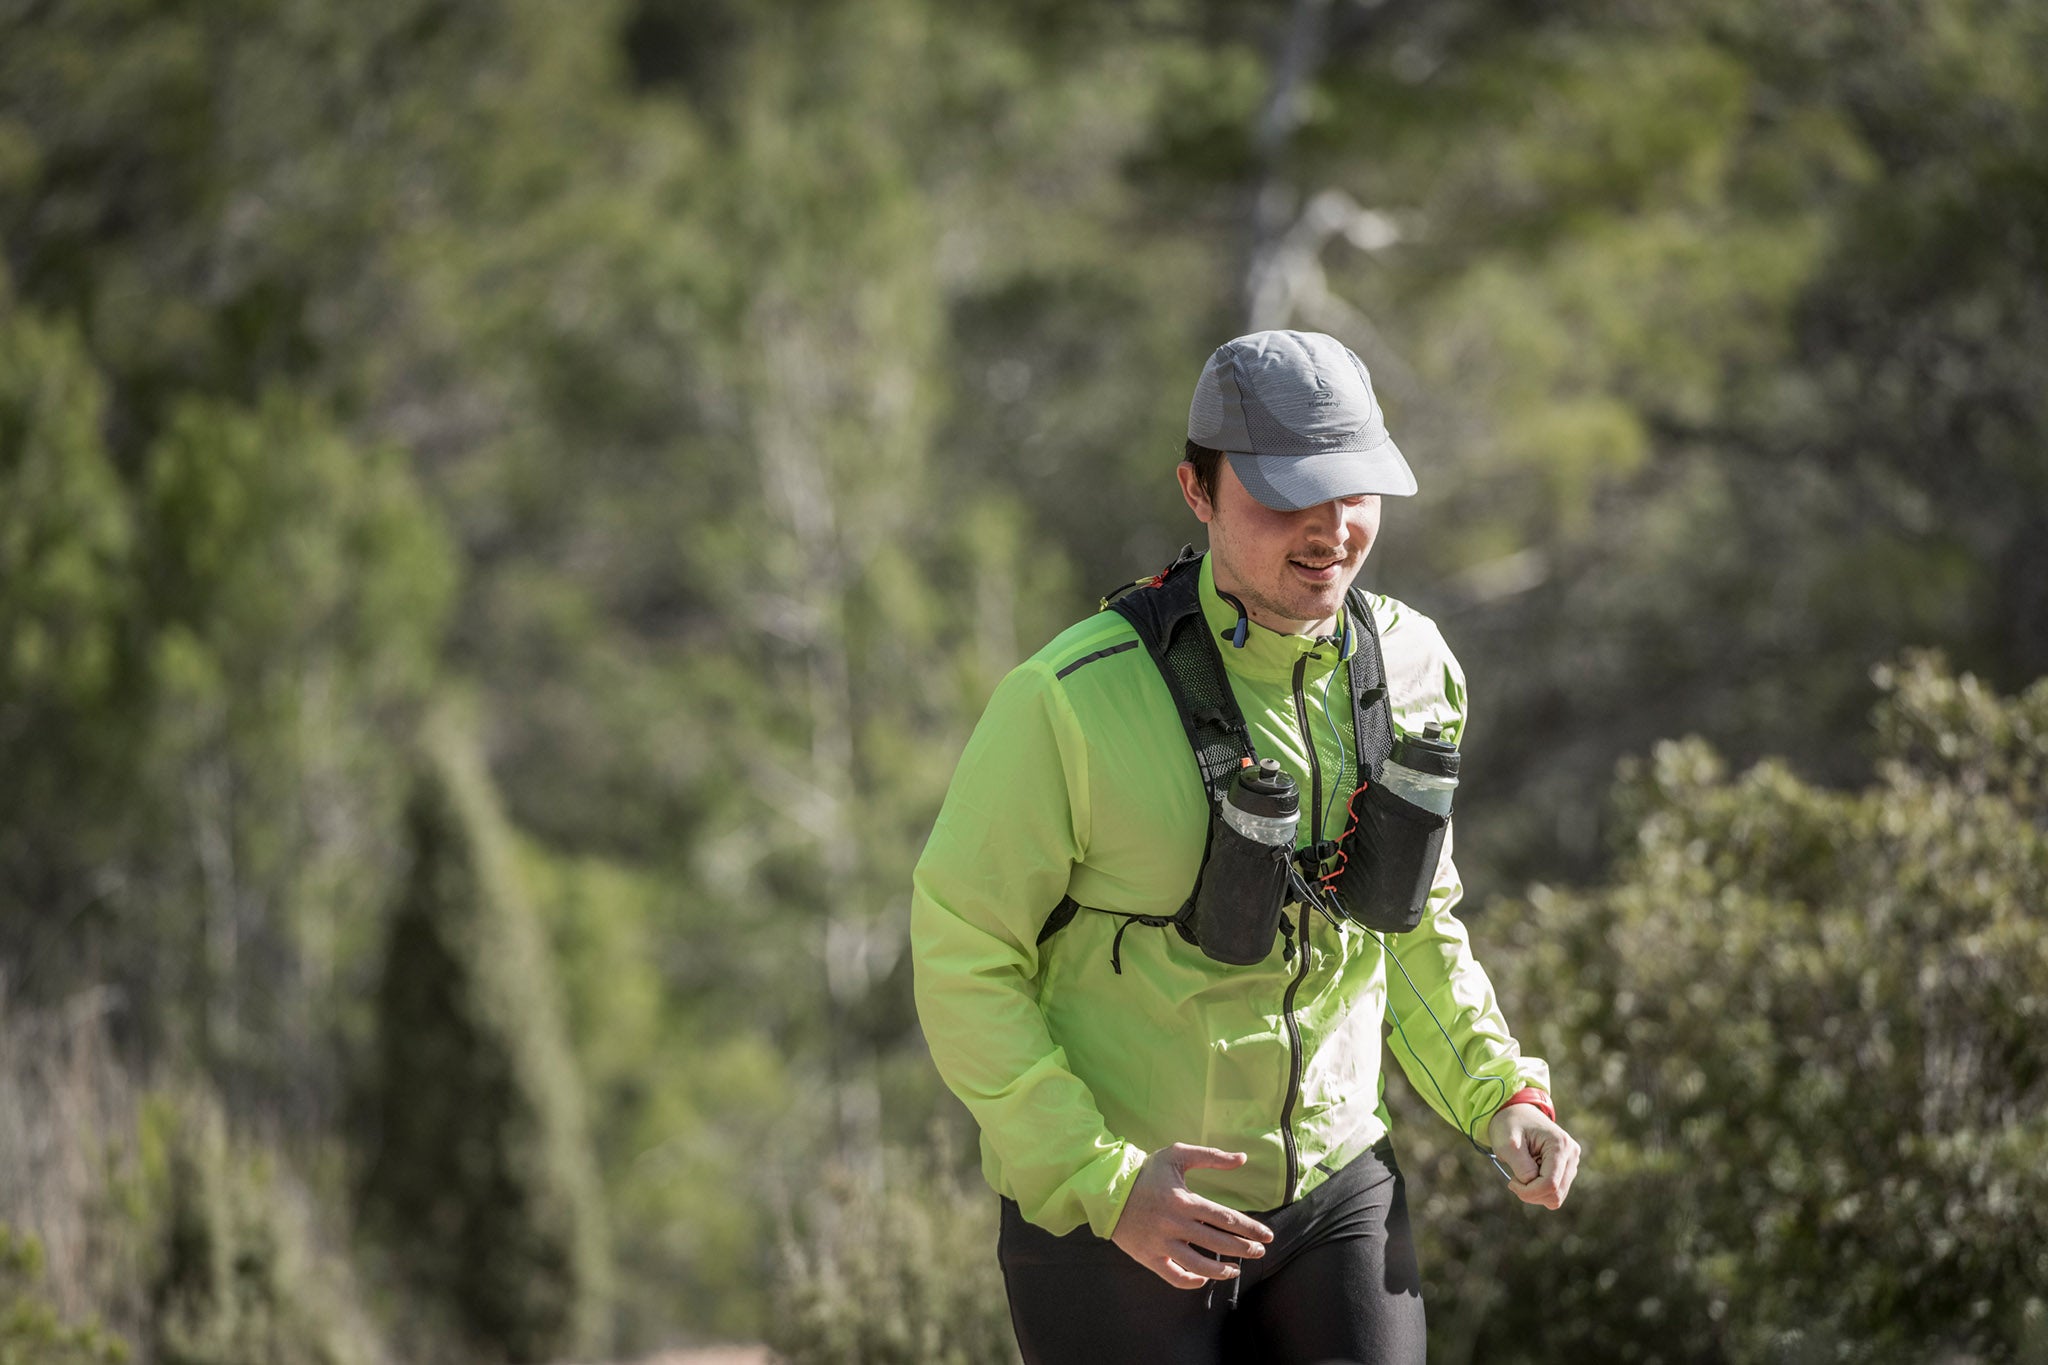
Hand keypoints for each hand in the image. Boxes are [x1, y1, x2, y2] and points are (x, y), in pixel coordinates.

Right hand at [1109, 1143, 1275, 1288]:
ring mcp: (1161, 1244)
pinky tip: (1203, 1278)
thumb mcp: (1176, 1155)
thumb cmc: (1146, 1172)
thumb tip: (1242, 1158)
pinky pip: (1173, 1276)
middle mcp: (1175, 1225)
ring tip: (1236, 1269)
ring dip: (1221, 1270)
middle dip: (1243, 1249)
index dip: (1249, 1228)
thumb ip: (1211, 1157)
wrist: (1107, 1189)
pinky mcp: (1148, 1257)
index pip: (1225, 1218)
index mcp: (1184, 1201)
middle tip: (1259, 1252)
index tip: (1267, 1236)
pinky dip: (1190, 1281)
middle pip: (1217, 1243)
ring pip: (1198, 1265)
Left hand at [1488, 1102, 1580, 1208]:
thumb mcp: (1507, 1145)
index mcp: (1560, 1145)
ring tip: (1522, 1174)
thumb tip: (1533, 1185)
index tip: (1511, 1182)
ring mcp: (1572, 1162)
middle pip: (1556, 1194)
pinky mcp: (1567, 1168)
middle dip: (1531, 1194)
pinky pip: (1556, 1192)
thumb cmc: (1509, 1125)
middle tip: (1514, 1181)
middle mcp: (1572, 1154)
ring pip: (1557, 1196)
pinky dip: (1540, 1190)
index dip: (1528, 1191)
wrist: (1516, 1112)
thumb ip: (1521, 1167)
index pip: (1550, 1184)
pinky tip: (1531, 1174)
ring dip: (1536, 1193)